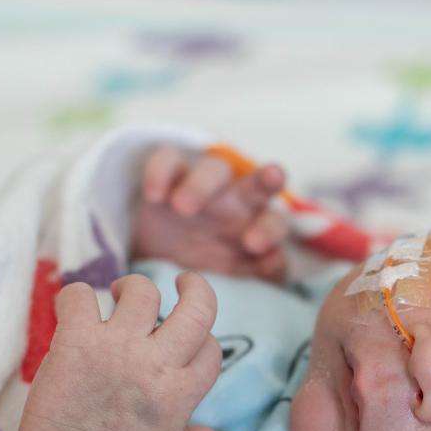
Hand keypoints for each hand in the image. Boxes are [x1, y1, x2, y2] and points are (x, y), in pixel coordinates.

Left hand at [18, 272, 249, 430]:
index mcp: (181, 391)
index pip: (211, 346)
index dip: (200, 338)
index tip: (182, 342)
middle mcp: (156, 364)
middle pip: (198, 306)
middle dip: (194, 285)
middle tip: (179, 281)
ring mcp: (117, 348)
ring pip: (141, 290)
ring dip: (130, 289)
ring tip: (117, 298)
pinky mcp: (78, 339)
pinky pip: (81, 296)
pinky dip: (76, 299)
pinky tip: (75, 314)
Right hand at [131, 144, 289, 282]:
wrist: (162, 248)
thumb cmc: (208, 259)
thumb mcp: (230, 272)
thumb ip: (258, 270)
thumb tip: (275, 261)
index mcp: (256, 224)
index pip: (274, 223)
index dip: (270, 231)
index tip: (255, 246)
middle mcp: (236, 200)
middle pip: (258, 185)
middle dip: (266, 182)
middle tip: (272, 179)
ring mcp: (204, 181)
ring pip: (214, 169)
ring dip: (202, 186)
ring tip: (182, 208)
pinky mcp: (170, 170)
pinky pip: (168, 159)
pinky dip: (161, 172)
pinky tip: (155, 195)